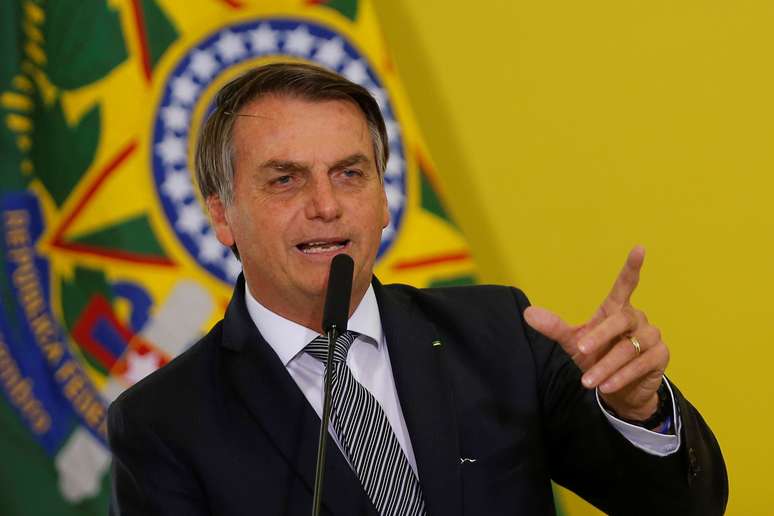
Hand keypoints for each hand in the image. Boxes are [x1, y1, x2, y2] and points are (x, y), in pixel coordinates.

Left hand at [523, 246, 668, 420]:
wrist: (620, 391)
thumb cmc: (597, 358)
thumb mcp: (574, 343)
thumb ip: (555, 328)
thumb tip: (527, 313)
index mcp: (616, 309)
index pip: (626, 285)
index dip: (632, 268)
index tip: (639, 248)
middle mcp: (636, 318)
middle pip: (620, 320)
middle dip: (600, 336)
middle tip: (581, 350)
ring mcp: (651, 336)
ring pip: (628, 348)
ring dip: (606, 366)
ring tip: (588, 381)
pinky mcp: (659, 356)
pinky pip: (640, 364)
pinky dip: (621, 376)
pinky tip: (606, 387)